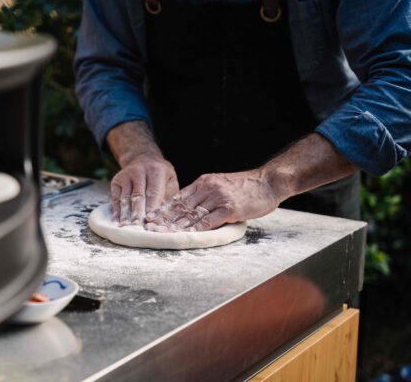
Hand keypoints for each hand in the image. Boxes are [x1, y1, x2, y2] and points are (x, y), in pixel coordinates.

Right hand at [111, 153, 178, 225]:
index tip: (151, 221)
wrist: (143, 158)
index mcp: (156, 170)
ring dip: (125, 213)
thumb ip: (167, 196)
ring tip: (126, 227)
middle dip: (137, 212)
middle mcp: (139, 171)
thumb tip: (162, 217)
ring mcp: (126, 175)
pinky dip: (116, 209)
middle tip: (138, 226)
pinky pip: (115, 197)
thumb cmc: (160, 175)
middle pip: (138, 195)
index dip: (151, 208)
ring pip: (125, 197)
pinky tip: (118, 220)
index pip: (153, 192)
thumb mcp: (170, 181)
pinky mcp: (116, 180)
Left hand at [145, 169, 280, 231]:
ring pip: (192, 214)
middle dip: (164, 218)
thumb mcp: (220, 184)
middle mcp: (208, 188)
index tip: (151, 217)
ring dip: (176, 226)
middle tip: (149, 227)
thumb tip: (189, 207)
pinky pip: (209, 221)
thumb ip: (205, 194)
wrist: (269, 181)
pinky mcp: (230, 208)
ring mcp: (218, 198)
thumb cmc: (246, 187)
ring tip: (162, 234)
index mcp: (203, 182)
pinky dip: (196, 230)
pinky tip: (185, 236)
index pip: (179, 197)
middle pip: (181, 206)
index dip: (164, 209)